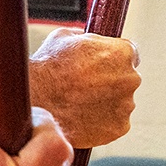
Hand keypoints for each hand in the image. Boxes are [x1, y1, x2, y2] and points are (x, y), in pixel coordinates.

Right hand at [29, 27, 137, 148]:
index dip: (113, 58)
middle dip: (111, 80)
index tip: (102, 64)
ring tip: (80, 101)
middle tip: (86, 83)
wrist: (36, 100)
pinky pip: (115, 122)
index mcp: (121, 53)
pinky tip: (83, 115)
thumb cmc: (47, 68)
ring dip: (106, 100)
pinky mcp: (119, 127)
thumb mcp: (64, 37)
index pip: (130, 54)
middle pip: (127, 78)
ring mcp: (126, 105)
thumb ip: (87, 37)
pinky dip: (103, 120)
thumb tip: (89, 38)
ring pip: (121, 101)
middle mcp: (130, 79)